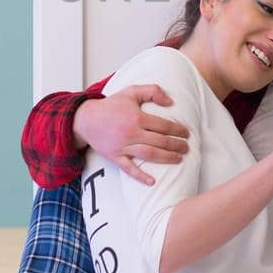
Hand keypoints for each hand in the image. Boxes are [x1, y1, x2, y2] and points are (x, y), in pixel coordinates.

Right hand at [75, 86, 190, 185]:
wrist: (86, 119)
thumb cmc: (111, 105)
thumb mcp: (131, 91)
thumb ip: (152, 91)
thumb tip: (171, 102)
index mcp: (136, 117)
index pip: (163, 125)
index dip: (177, 130)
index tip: (186, 133)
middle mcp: (131, 133)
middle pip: (160, 141)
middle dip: (176, 145)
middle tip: (186, 147)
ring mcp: (122, 146)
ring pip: (149, 155)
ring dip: (166, 158)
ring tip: (179, 159)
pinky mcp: (115, 157)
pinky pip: (129, 169)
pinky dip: (140, 176)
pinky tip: (152, 182)